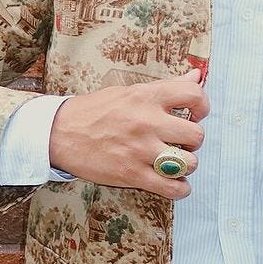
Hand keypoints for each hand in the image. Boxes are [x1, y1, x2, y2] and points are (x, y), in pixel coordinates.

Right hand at [48, 67, 207, 200]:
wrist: (60, 133)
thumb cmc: (95, 110)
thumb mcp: (130, 91)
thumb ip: (167, 86)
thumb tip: (197, 74)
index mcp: (147, 97)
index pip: (194, 94)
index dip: (202, 106)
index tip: (196, 114)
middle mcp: (147, 122)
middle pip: (196, 135)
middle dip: (193, 141)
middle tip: (181, 142)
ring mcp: (140, 150)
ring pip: (189, 163)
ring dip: (186, 165)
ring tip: (174, 162)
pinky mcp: (132, 175)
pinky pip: (172, 188)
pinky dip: (180, 189)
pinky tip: (174, 182)